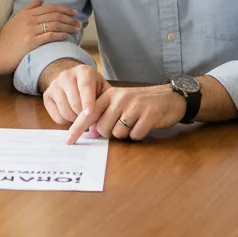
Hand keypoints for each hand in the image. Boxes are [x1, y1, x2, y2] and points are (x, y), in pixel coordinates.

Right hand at [0, 0, 80, 72]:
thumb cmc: (6, 39)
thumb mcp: (15, 20)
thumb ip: (28, 9)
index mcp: (26, 14)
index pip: (50, 7)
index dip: (64, 8)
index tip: (74, 12)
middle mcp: (29, 20)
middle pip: (55, 15)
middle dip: (70, 18)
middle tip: (79, 22)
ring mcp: (31, 31)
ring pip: (55, 24)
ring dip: (68, 26)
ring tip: (77, 29)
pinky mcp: (32, 42)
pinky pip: (49, 36)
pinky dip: (60, 34)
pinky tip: (67, 36)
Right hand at [43, 64, 110, 125]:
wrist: (73, 78)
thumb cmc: (92, 87)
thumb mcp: (103, 90)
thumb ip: (105, 106)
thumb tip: (95, 131)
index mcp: (84, 71)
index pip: (85, 86)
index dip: (87, 101)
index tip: (89, 113)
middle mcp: (66, 75)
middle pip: (74, 102)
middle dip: (83, 115)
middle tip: (89, 117)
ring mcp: (54, 85)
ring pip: (65, 111)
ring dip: (74, 119)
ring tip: (80, 115)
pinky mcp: (46, 95)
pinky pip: (56, 117)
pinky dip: (65, 121)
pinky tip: (71, 114)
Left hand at [66, 85, 186, 143]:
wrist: (169, 98)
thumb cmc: (140, 103)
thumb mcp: (120, 104)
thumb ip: (104, 115)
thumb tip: (92, 132)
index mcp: (109, 95)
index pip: (88, 114)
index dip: (77, 129)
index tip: (68, 141)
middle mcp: (120, 99)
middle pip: (103, 129)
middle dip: (110, 133)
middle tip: (121, 126)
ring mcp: (135, 106)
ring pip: (118, 134)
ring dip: (125, 134)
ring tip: (134, 123)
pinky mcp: (149, 115)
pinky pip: (135, 136)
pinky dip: (138, 135)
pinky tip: (144, 125)